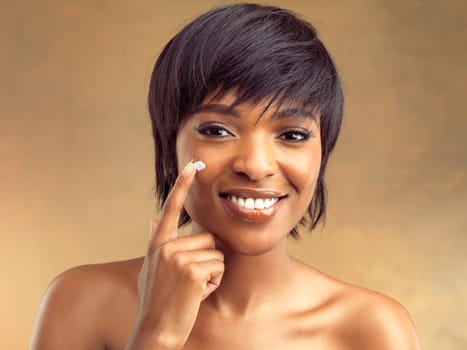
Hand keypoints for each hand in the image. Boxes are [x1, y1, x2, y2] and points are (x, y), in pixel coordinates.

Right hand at [125, 162, 223, 349]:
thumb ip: (155, 242)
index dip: (182, 184)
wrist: (155, 331)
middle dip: (209, 259)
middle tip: (191, 281)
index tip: (193, 164)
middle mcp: (166, 247)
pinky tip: (198, 294)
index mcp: (158, 244)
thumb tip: (153, 220)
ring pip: (217, 253)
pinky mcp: (192, 271)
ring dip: (213, 273)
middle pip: (209, 238)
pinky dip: (215, 283)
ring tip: (193, 288)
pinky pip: (219, 267)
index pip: (172, 208)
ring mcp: (177, 258)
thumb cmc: (157, 301)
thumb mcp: (150, 269)